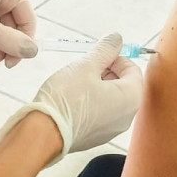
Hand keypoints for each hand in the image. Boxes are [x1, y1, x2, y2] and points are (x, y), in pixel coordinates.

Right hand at [0, 33, 143, 164]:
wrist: (44, 133)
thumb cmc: (66, 99)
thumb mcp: (86, 66)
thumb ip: (105, 50)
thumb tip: (116, 38)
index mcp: (131, 98)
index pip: (133, 69)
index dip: (115, 58)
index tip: (97, 56)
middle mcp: (127, 116)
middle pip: (124, 84)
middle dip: (107, 72)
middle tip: (86, 67)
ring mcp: (112, 129)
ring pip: (112, 99)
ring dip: (98, 86)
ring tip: (76, 83)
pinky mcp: (97, 137)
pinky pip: (101, 113)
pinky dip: (92, 103)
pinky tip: (72, 100)